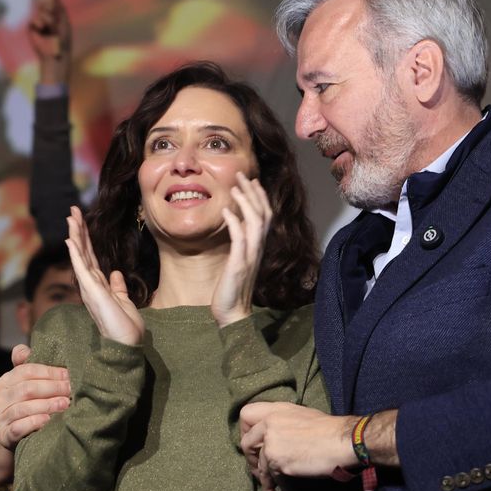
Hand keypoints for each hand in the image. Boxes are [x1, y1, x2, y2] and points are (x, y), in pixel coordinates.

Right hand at [0, 344, 70, 448]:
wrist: (27, 439)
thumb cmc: (34, 407)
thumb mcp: (33, 386)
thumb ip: (30, 367)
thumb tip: (22, 349)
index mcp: (4, 382)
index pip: (25, 370)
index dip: (48, 372)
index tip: (67, 375)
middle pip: (26, 388)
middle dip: (51, 388)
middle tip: (70, 390)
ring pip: (22, 407)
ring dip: (47, 404)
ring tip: (65, 404)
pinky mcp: (4, 436)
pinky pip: (17, 427)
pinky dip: (33, 422)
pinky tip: (47, 420)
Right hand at [28, 0, 71, 85]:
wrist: (54, 55)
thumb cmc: (63, 42)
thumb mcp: (64, 24)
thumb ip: (60, 12)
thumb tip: (56, 0)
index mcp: (58, 15)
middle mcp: (48, 16)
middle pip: (46, 2)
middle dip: (49, 7)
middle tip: (54, 18)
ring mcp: (39, 22)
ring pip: (39, 9)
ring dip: (46, 17)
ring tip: (49, 27)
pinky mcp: (32, 28)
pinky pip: (34, 18)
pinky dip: (38, 22)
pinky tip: (42, 29)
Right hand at [65, 206, 143, 344]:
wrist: (127, 344)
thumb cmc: (126, 327)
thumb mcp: (124, 301)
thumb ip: (117, 287)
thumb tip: (115, 273)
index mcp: (99, 286)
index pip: (90, 257)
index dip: (86, 239)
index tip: (82, 221)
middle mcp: (91, 285)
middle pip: (83, 252)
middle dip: (78, 231)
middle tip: (72, 210)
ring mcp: (89, 288)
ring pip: (80, 256)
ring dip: (75, 235)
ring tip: (71, 216)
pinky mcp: (92, 292)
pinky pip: (81, 269)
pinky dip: (76, 254)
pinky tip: (71, 240)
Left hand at [212, 177, 271, 326]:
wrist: (233, 315)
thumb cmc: (232, 290)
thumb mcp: (238, 261)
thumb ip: (240, 244)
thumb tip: (235, 224)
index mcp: (258, 248)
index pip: (265, 216)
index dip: (260, 197)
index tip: (252, 181)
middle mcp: (258, 249)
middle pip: (263, 213)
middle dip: (253, 192)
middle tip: (242, 175)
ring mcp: (250, 256)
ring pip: (255, 222)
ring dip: (245, 202)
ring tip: (235, 187)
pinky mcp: (239, 265)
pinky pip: (239, 239)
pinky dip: (234, 222)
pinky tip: (226, 210)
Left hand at [240, 402, 357, 490]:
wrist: (345, 441)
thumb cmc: (331, 430)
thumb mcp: (302, 417)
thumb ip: (283, 425)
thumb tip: (276, 439)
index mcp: (276, 410)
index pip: (246, 415)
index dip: (246, 430)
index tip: (255, 444)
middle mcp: (269, 423)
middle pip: (246, 443)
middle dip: (251, 460)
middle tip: (260, 471)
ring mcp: (272, 442)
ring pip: (260, 466)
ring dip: (265, 482)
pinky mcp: (278, 461)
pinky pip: (274, 479)